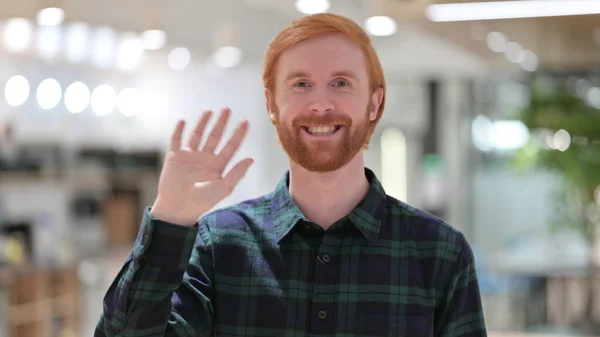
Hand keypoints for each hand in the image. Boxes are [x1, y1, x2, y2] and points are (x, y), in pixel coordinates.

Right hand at [150, 108, 253, 225]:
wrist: (178, 209)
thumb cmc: (202, 201)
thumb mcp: (223, 187)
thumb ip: (237, 173)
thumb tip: (252, 159)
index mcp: (217, 165)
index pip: (231, 146)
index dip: (238, 134)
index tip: (245, 121)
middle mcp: (205, 158)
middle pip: (215, 136)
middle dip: (222, 123)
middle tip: (228, 109)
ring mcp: (189, 156)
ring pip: (197, 135)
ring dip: (203, 123)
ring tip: (209, 111)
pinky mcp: (174, 157)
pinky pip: (176, 140)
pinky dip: (178, 130)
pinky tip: (183, 121)